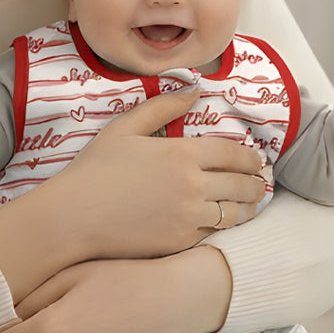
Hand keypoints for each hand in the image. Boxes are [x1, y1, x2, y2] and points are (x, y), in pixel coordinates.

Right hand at [43, 85, 268, 260]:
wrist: (74, 217)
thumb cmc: (95, 170)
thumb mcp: (125, 127)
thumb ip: (163, 106)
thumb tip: (195, 90)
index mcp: (182, 154)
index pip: (233, 154)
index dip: (250, 157)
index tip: (256, 160)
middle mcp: (192, 186)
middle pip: (241, 184)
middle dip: (255, 183)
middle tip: (259, 183)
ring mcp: (188, 217)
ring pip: (233, 213)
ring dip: (247, 208)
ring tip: (250, 205)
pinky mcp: (179, 242)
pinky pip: (212, 233)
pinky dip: (222, 226)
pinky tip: (223, 222)